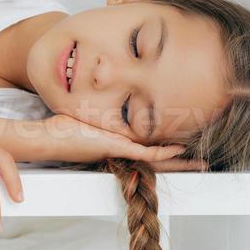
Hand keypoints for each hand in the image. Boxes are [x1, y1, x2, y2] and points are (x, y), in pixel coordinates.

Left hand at [28, 114, 206, 170]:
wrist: (47, 138)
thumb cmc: (60, 128)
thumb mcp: (86, 113)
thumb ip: (99, 105)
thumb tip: (100, 86)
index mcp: (117, 146)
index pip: (148, 151)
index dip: (168, 150)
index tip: (184, 145)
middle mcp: (122, 153)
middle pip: (158, 161)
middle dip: (182, 163)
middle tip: (203, 164)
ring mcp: (120, 152)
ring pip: (157, 159)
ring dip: (179, 160)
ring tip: (200, 162)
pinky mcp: (116, 148)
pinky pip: (145, 153)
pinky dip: (163, 151)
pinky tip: (178, 149)